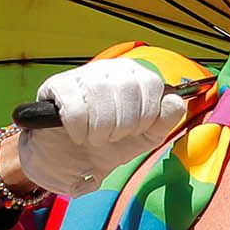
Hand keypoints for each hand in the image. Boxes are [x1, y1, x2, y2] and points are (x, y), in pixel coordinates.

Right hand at [16, 58, 186, 195]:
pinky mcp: (56, 87)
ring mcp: (82, 74)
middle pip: (128, 87)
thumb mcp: (146, 136)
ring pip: (100, 92)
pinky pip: (75, 107)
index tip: (135, 130)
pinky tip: (77, 135)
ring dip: (101, 128)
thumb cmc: (110, 144)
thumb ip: (166, 119)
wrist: (72, 161)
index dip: (147, 115)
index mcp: (134, 75)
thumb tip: (173, 100)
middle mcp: (109, 68)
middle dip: (124, 125)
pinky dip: (79, 129)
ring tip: (96, 138)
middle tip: (112, 137)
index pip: (152, 84)